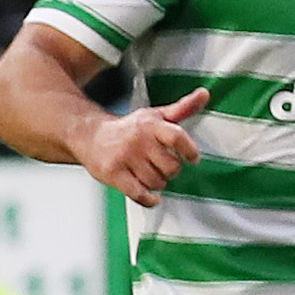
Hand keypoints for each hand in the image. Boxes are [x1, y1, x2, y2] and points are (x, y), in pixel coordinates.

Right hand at [77, 88, 205, 205]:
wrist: (90, 136)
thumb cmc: (128, 129)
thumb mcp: (155, 116)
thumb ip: (182, 108)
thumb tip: (204, 94)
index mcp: (151, 124)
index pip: (177, 137)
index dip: (190, 151)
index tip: (193, 158)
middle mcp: (138, 139)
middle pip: (171, 167)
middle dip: (171, 171)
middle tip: (164, 167)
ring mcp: (125, 157)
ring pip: (156, 182)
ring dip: (158, 183)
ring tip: (150, 175)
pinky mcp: (114, 173)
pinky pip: (139, 194)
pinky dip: (149, 199)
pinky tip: (152, 197)